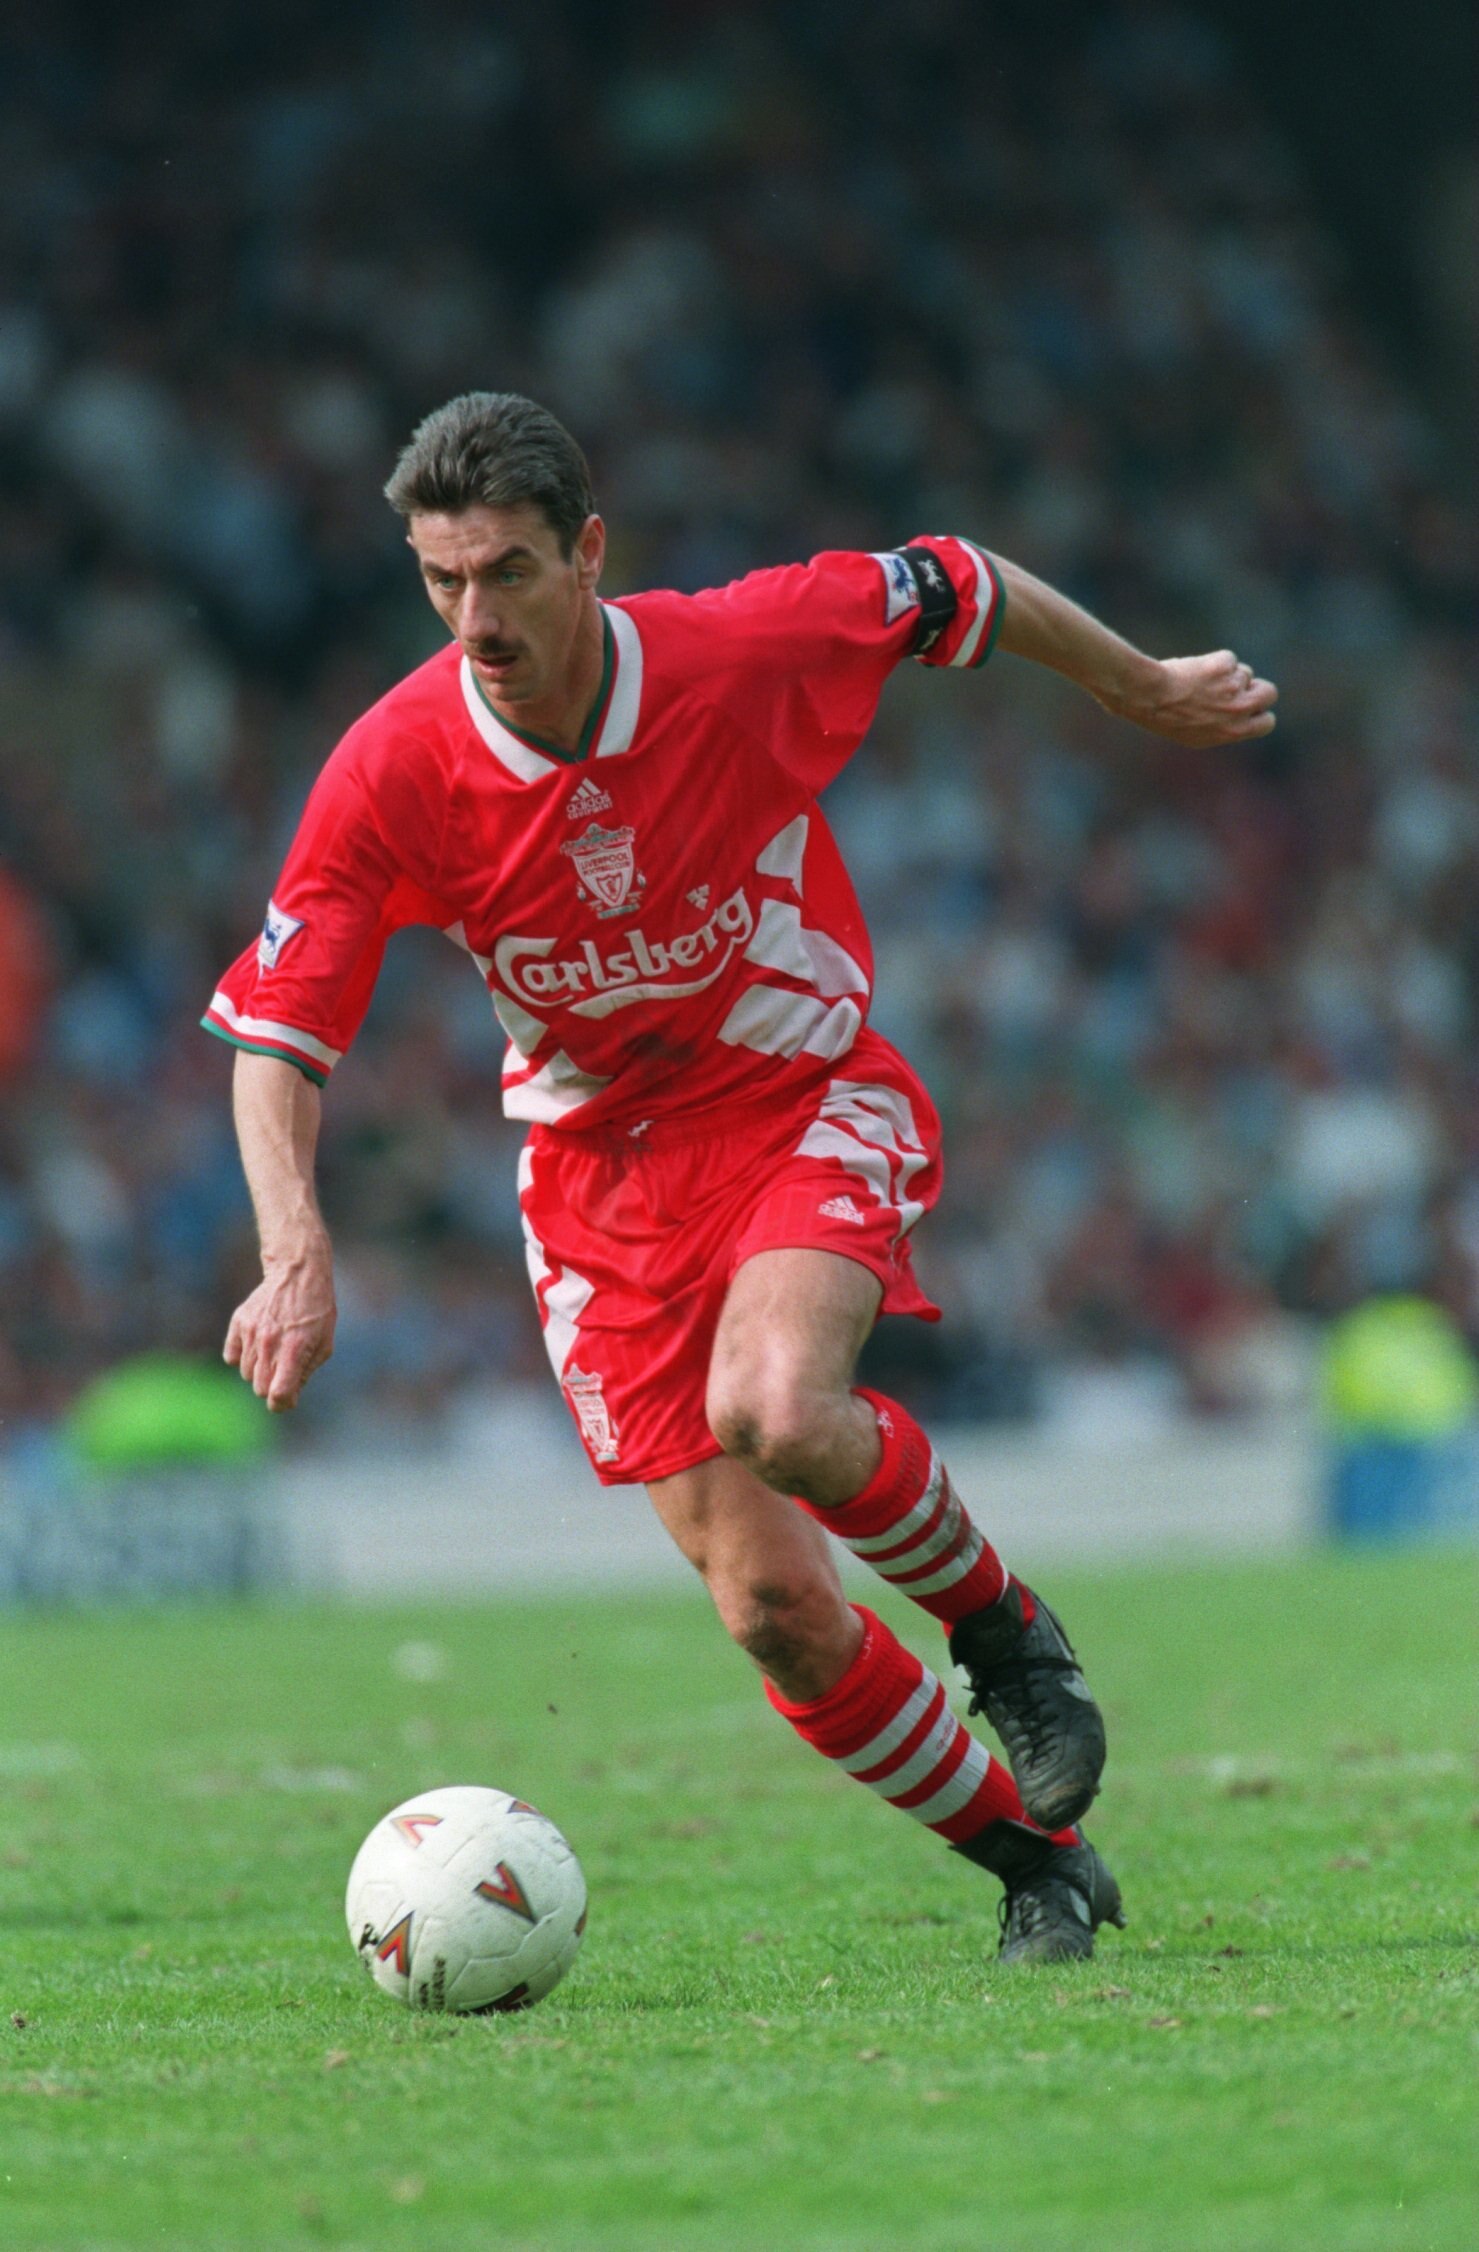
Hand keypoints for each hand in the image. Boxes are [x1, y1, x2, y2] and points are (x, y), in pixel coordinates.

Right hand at [225, 1241, 336, 1412]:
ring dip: (258, 1370)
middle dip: (272, 1387)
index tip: (286, 1400)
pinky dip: (241, 1357)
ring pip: (246, 1374)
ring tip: (274, 1350)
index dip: (282, 1404)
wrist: (298, 1273)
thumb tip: (288, 1398)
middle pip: (260, 1389)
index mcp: (293, 1351)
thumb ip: (305, 1374)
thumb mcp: (324, 1344)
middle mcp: (269, 1343)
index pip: (278, 1394)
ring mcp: (251, 1333)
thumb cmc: (317, 1311)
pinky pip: (231, 1357)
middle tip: (283, 1371)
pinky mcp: (239, 1323)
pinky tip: (257, 1344)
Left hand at [1113, 651, 1277, 748]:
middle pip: (1269, 693)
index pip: (1267, 722)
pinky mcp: (1225, 666)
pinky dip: (1215, 662)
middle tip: (1235, 686)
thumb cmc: (1167, 717)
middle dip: (1256, 687)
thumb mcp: (1196, 735)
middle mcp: (1238, 711)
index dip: (1259, 712)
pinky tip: (1194, 670)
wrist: (1149, 696)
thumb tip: (1240, 720)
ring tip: (1199, 682)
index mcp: (1234, 732)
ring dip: (1227, 675)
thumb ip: (1224, 728)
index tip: (1251, 707)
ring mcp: (1234, 687)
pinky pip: (1229, 660)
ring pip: (1244, 673)